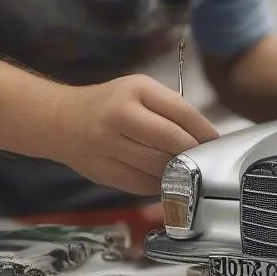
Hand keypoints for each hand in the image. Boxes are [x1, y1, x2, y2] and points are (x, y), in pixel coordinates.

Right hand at [54, 75, 219, 194]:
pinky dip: (159, 184)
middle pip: (170, 141)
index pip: (180, 112)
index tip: (214, 140)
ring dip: (177, 171)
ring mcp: (108, 146)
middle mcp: (119, 116)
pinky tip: (163, 177)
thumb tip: (204, 136)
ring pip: (157, 166)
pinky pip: (142, 185)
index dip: (203, 130)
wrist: (61, 121)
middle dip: (192, 152)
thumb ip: (169, 108)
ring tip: (184, 167)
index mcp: (134, 90)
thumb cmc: (108, 104)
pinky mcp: (103, 172)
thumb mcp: (138, 90)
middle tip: (203, 157)